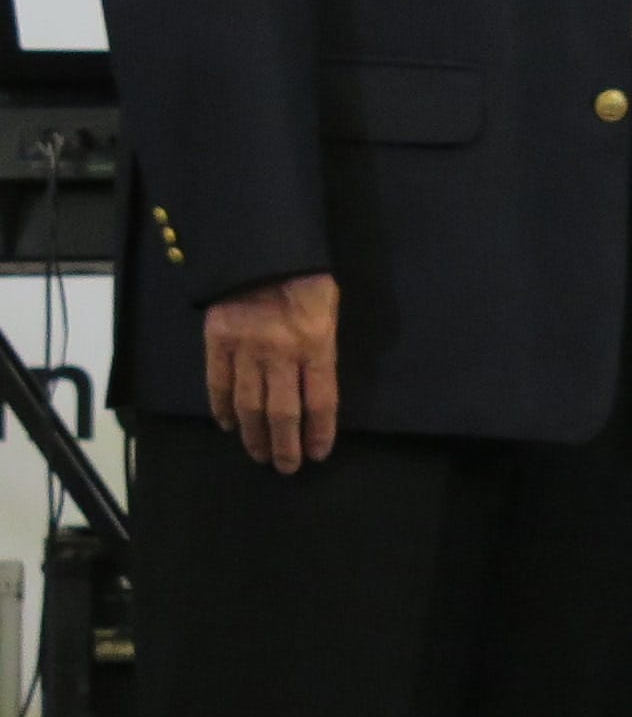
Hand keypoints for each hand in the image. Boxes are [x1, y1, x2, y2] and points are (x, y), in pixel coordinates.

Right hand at [203, 271, 340, 471]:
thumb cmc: (306, 278)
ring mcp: (245, 349)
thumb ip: (324, 347)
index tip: (318, 454)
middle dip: (285, 445)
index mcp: (316, 345)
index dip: (319, 432)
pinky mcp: (217, 342)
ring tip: (259, 454)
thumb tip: (319, 384)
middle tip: (286, 467)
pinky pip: (218, 384)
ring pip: (249, 405)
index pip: (321, 401)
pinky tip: (227, 425)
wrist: (260, 248)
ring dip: (254, 434)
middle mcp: (281, 353)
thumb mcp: (330, 310)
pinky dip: (221, 408)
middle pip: (283, 412)